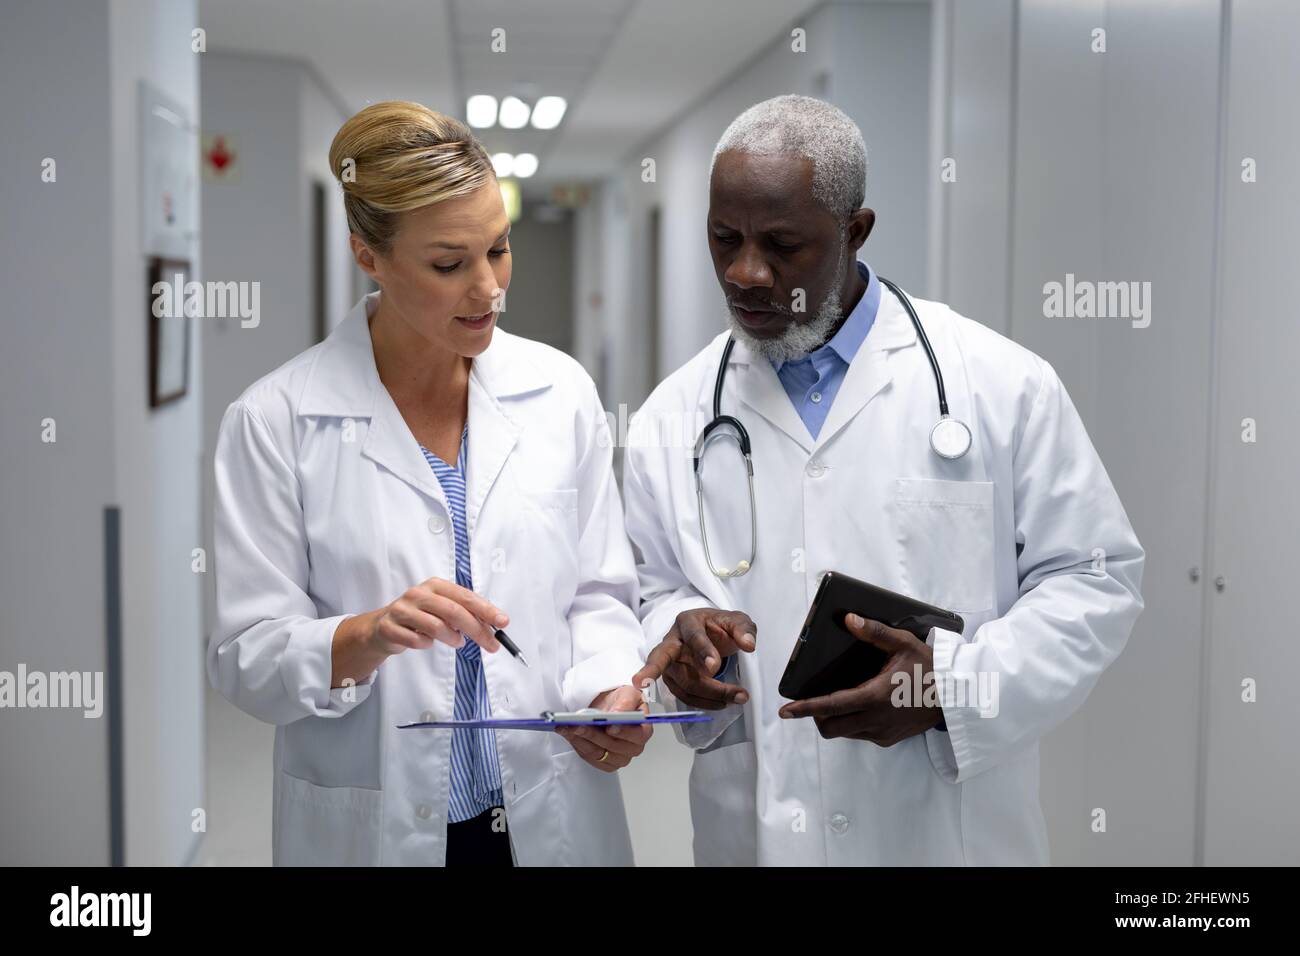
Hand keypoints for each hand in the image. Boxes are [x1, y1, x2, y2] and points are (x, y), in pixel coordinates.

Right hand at [368, 577, 507, 655]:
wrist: (383, 627)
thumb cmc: (420, 617)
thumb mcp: (442, 609)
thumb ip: (465, 613)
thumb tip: (493, 625)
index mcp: (435, 585)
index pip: (466, 597)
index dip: (486, 610)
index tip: (503, 622)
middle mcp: (418, 593)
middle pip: (454, 612)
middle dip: (476, 630)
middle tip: (491, 644)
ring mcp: (402, 610)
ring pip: (437, 627)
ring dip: (452, 639)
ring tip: (457, 642)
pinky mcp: (390, 627)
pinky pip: (418, 641)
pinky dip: (427, 645)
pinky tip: (426, 642)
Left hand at [556, 685, 651, 771]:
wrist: (609, 707)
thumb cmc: (621, 701)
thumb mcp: (628, 694)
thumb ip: (626, 703)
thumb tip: (619, 714)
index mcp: (643, 731)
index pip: (636, 735)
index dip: (622, 732)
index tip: (608, 726)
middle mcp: (633, 748)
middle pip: (612, 745)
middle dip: (593, 734)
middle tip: (578, 724)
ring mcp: (619, 758)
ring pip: (597, 752)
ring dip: (580, 739)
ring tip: (567, 727)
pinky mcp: (605, 763)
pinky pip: (589, 757)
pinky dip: (577, 744)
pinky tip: (568, 733)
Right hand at [631, 608, 756, 709]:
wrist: (712, 634)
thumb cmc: (720, 626)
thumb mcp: (737, 621)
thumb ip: (743, 629)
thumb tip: (748, 645)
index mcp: (687, 622)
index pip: (692, 636)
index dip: (702, 650)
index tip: (715, 666)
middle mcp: (672, 641)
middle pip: (660, 657)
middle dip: (651, 669)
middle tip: (640, 682)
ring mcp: (670, 663)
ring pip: (681, 683)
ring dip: (708, 695)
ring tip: (737, 697)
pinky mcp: (673, 680)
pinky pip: (685, 696)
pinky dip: (704, 702)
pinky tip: (723, 703)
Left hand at [777, 613, 942, 744]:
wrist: (958, 696)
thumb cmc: (929, 668)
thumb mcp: (903, 643)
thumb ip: (874, 632)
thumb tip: (849, 620)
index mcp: (874, 696)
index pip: (830, 706)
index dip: (804, 709)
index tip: (785, 711)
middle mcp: (876, 720)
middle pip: (830, 728)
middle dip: (817, 716)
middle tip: (817, 700)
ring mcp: (883, 733)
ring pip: (845, 733)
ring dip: (836, 720)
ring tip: (843, 699)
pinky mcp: (890, 739)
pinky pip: (861, 735)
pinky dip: (853, 723)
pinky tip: (864, 706)